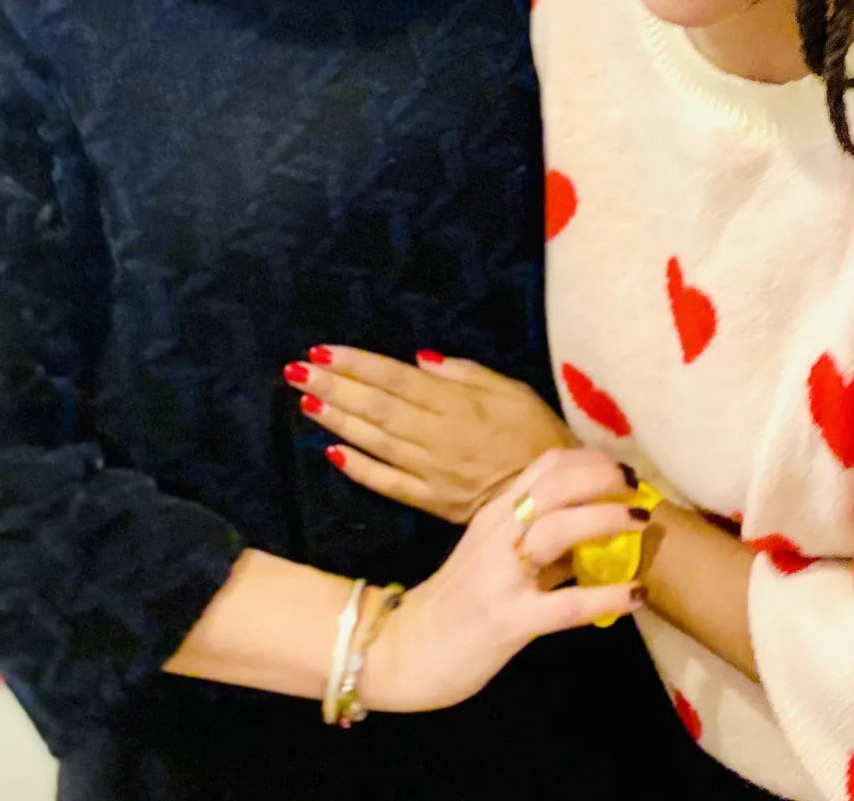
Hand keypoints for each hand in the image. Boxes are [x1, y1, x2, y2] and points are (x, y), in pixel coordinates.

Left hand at [287, 346, 572, 522]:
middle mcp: (439, 436)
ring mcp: (432, 472)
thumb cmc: (536, 434)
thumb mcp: (513, 391)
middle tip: (297, 371)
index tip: (323, 351)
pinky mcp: (431, 502)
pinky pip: (390, 484)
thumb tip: (419, 359)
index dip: (357, 365)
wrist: (556, 497)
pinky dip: (360, 469)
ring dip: (339, 421)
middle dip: (335, 387)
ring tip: (306, 402)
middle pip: (378, 408)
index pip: (396, 379)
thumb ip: (466, 374)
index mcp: (458, 405)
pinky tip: (332, 453)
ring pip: (377, 442)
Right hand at [359, 448, 643, 710]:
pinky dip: (607, 596)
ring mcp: (501, 576)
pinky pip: (566, 606)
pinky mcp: (508, 620)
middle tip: (638, 485)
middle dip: (603, 477)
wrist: (406, 651)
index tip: (620, 468)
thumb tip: (595, 524)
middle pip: (555, 484)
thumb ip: (537, 537)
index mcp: (496, 513)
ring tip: (641, 522)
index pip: (546, 465)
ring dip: (606, 518)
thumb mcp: (494, 555)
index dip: (590, 460)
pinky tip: (636, 595)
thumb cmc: (457, 601)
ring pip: (559, 529)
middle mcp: (497, 533)